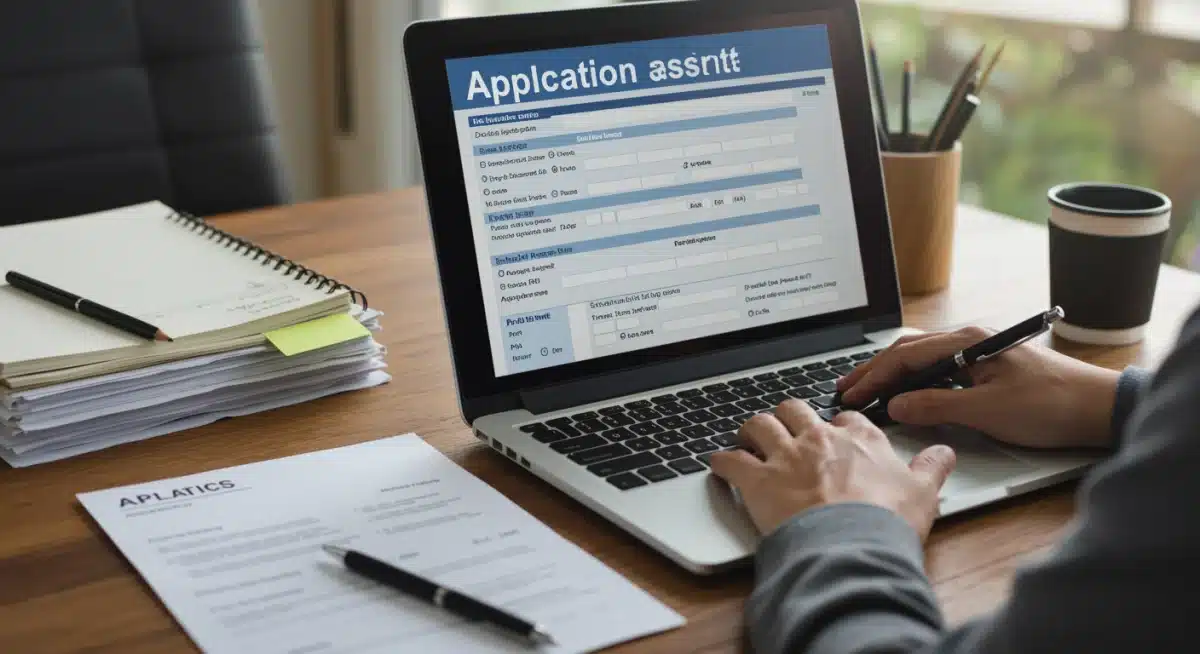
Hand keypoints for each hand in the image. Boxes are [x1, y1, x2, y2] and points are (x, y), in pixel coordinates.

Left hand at [709, 401, 955, 538]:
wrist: (851, 546)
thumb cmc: (886, 522)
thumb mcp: (924, 493)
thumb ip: (931, 469)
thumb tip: (944, 453)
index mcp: (859, 439)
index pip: (845, 417)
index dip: (837, 425)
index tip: (834, 435)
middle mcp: (818, 439)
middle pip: (794, 409)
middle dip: (788, 416)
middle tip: (785, 429)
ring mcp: (785, 456)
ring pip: (758, 424)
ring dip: (751, 430)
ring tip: (748, 439)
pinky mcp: (757, 480)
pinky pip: (730, 460)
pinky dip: (721, 460)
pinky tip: (718, 463)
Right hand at [837, 327, 1121, 449]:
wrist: (1100, 408)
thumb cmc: (1052, 405)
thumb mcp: (987, 411)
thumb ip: (936, 406)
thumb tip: (896, 407)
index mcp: (967, 341)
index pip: (904, 355)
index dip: (872, 377)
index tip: (849, 395)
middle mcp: (970, 340)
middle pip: (908, 352)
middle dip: (874, 371)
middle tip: (844, 390)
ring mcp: (979, 353)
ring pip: (922, 360)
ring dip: (892, 376)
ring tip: (866, 392)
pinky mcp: (988, 369)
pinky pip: (939, 370)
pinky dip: (914, 382)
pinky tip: (905, 395)